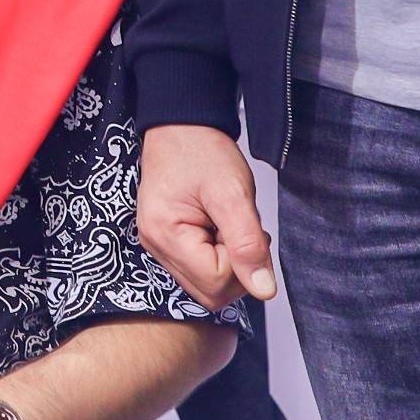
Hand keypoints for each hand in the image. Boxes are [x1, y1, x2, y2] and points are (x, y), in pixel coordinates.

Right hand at [137, 122, 276, 308]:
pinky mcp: (167, 243)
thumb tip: (264, 290)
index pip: (217, 283)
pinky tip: (218, 229)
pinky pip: (199, 270)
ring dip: (228, 262)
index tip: (244, 226)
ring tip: (228, 225)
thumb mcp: (233, 194)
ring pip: (206, 285)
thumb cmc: (202, 152)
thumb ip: (248, 245)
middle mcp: (155, 247)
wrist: (182, 126)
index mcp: (165, 235)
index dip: (242, 261)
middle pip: (210, 292)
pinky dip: (218, 256)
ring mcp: (159, 246)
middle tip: (240, 228)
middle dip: (236, 267)